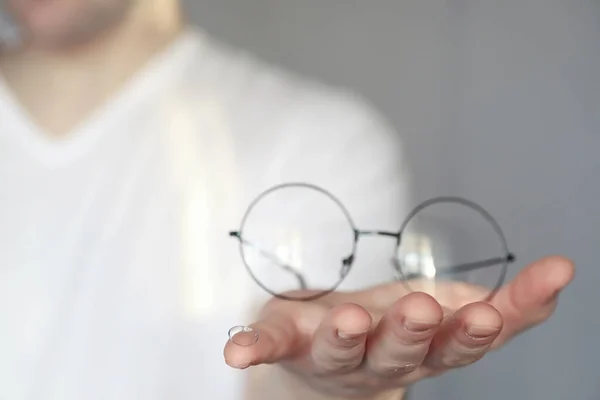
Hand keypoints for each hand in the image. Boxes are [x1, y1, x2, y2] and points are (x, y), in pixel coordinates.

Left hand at [224, 256, 573, 398]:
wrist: (332, 358)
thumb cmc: (390, 326)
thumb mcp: (448, 311)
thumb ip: (499, 304)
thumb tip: (559, 276)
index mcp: (430, 344)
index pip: (474, 337)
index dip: (506, 316)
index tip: (532, 287)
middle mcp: (386, 357)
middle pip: (407, 351)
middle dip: (415, 332)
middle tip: (423, 310)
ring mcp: (335, 356)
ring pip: (346, 354)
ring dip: (349, 339)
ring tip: (350, 320)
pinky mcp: (289, 345)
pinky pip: (270, 348)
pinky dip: (253, 348)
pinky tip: (236, 351)